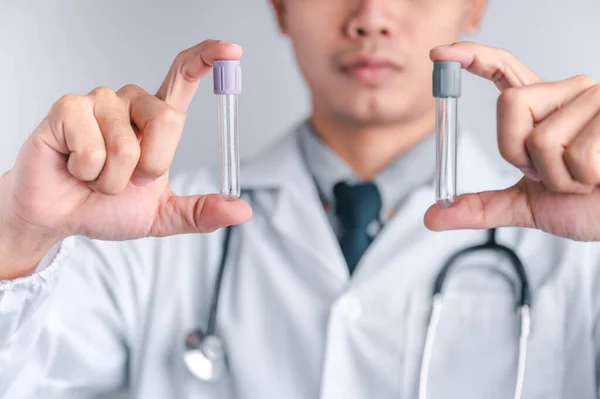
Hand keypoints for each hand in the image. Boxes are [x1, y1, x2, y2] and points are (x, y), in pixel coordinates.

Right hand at [0, 40, 251, 277]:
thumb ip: (200, 212)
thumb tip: (242, 210)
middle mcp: (131, 101)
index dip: (208, 59)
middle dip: (151, 168)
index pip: (184, 76)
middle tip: (129, 180)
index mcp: (156, 118)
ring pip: (128, 147)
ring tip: (96, 176)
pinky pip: (93, 151)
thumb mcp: (161, 215)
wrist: (62, 216)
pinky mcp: (68, 108)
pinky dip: (87, 174)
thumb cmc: (107, 207)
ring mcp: (99, 101)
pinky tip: (74, 168)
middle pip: (168, 121)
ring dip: (113, 181)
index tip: (232, 50)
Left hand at [424, 42, 599, 240]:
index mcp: (543, 108)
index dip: (472, 57)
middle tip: (547, 174)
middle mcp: (568, 93)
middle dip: (517, 153)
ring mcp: (595, 100)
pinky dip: (582, 180)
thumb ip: (480, 207)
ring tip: (583, 179)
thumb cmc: (587, 205)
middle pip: (510, 104)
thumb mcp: (526, 206)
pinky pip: (577, 154)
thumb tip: (434, 216)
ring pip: (542, 138)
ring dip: (557, 178)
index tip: (440, 54)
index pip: (504, 69)